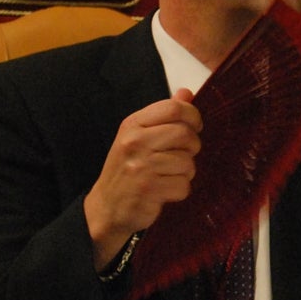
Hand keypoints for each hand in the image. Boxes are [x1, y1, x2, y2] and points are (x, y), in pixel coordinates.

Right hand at [84, 89, 202, 269]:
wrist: (107, 206)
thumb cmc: (129, 167)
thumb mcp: (140, 136)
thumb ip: (164, 115)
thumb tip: (187, 93)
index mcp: (133, 124)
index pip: (175, 108)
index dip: (193, 116)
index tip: (193, 127)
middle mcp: (134, 142)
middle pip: (185, 134)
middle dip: (192, 147)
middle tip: (182, 155)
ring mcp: (140, 166)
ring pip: (188, 162)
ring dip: (185, 172)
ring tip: (168, 175)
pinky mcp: (148, 189)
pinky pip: (183, 185)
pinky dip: (179, 191)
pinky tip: (164, 191)